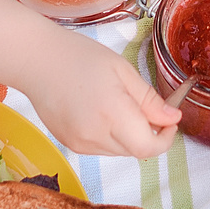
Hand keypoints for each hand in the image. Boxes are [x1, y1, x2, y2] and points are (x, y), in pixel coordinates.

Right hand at [16, 34, 180, 157]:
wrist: (37, 61)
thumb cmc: (79, 57)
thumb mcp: (123, 70)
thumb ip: (149, 100)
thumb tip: (172, 118)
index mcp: (113, 114)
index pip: (149, 148)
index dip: (165, 139)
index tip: (169, 122)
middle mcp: (96, 136)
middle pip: (136, 151)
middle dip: (148, 134)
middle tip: (146, 107)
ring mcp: (80, 144)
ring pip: (119, 151)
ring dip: (129, 136)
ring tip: (118, 105)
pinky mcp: (70, 145)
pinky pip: (101, 148)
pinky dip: (110, 136)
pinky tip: (100, 112)